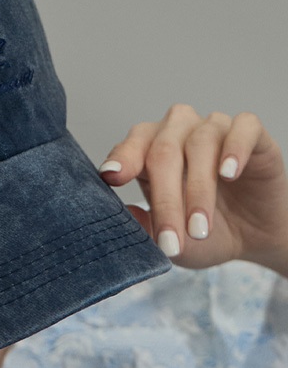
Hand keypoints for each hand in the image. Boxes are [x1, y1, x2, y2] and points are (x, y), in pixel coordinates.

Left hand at [100, 104, 287, 275]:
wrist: (256, 235)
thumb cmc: (205, 231)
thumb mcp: (172, 240)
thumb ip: (148, 228)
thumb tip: (126, 214)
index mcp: (147, 150)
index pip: (130, 148)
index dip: (122, 160)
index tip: (111, 177)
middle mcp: (176, 131)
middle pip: (163, 152)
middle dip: (166, 200)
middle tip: (172, 239)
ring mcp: (212, 127)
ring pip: (200, 143)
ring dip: (199, 189)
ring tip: (200, 228)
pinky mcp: (249, 131)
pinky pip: (242, 127)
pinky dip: (234, 147)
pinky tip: (228, 173)